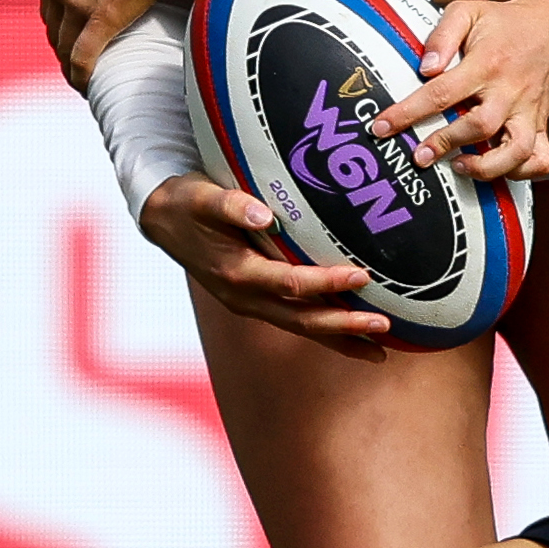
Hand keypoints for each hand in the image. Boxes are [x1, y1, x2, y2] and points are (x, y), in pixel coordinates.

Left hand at [38, 0, 187, 87]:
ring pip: (62, 42)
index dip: (57, 14)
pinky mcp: (102, 15)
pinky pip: (82, 56)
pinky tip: (85, 86)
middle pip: (51, 21)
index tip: (69, 26)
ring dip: (68, 62)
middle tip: (78, 54)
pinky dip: (80, 75)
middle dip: (61, 40)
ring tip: (82, 75)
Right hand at [138, 174, 392, 352]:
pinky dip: (327, 333)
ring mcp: (251, 304)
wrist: (164, 220)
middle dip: (344, 325)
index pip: (289, 283)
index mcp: (236, 272)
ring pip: (301, 327)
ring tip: (380, 351)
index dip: (325, 282)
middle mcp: (245, 297)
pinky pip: (297, 321)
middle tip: (384, 325)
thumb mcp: (201, 196)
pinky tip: (356, 339)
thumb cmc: (187, 202)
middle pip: (301, 318)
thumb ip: (230, 204)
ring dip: (341, 339)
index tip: (361, 276)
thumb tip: (261, 215)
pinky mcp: (258, 301)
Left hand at [373, 0, 548, 181]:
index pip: (442, 92)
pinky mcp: (540, 124)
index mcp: (487, 64)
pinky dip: (521, 172)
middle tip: (419, 156)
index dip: (409, 112)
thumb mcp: (468, 11)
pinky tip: (496, 168)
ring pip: (517, 151)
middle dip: (446, 144)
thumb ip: (442, 36)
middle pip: (480, 126)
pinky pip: (540, 158)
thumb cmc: (505, 23)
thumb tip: (426, 67)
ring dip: (486, 167)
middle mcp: (510, 91)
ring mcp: (528, 111)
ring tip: (459, 166)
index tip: (383, 127)